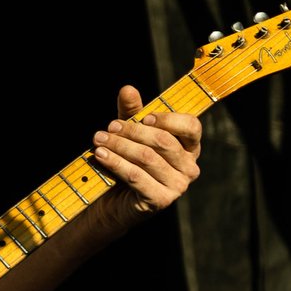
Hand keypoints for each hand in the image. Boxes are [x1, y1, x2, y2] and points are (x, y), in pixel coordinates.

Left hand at [91, 86, 203, 216]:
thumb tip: (128, 89)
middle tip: (110, 127)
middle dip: (133, 131)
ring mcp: (178, 186)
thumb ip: (132, 112)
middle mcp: (190, 167)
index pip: (191, 126)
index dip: (168, 119)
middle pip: (164, 141)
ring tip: (99, 139)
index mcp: (190, 147)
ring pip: (147, 158)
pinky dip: (115, 163)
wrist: (115, 198)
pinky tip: (100, 155)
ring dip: (120, 146)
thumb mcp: (131, 132)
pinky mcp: (161, 200)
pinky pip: (136, 176)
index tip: (143, 117)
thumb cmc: (128, 160)